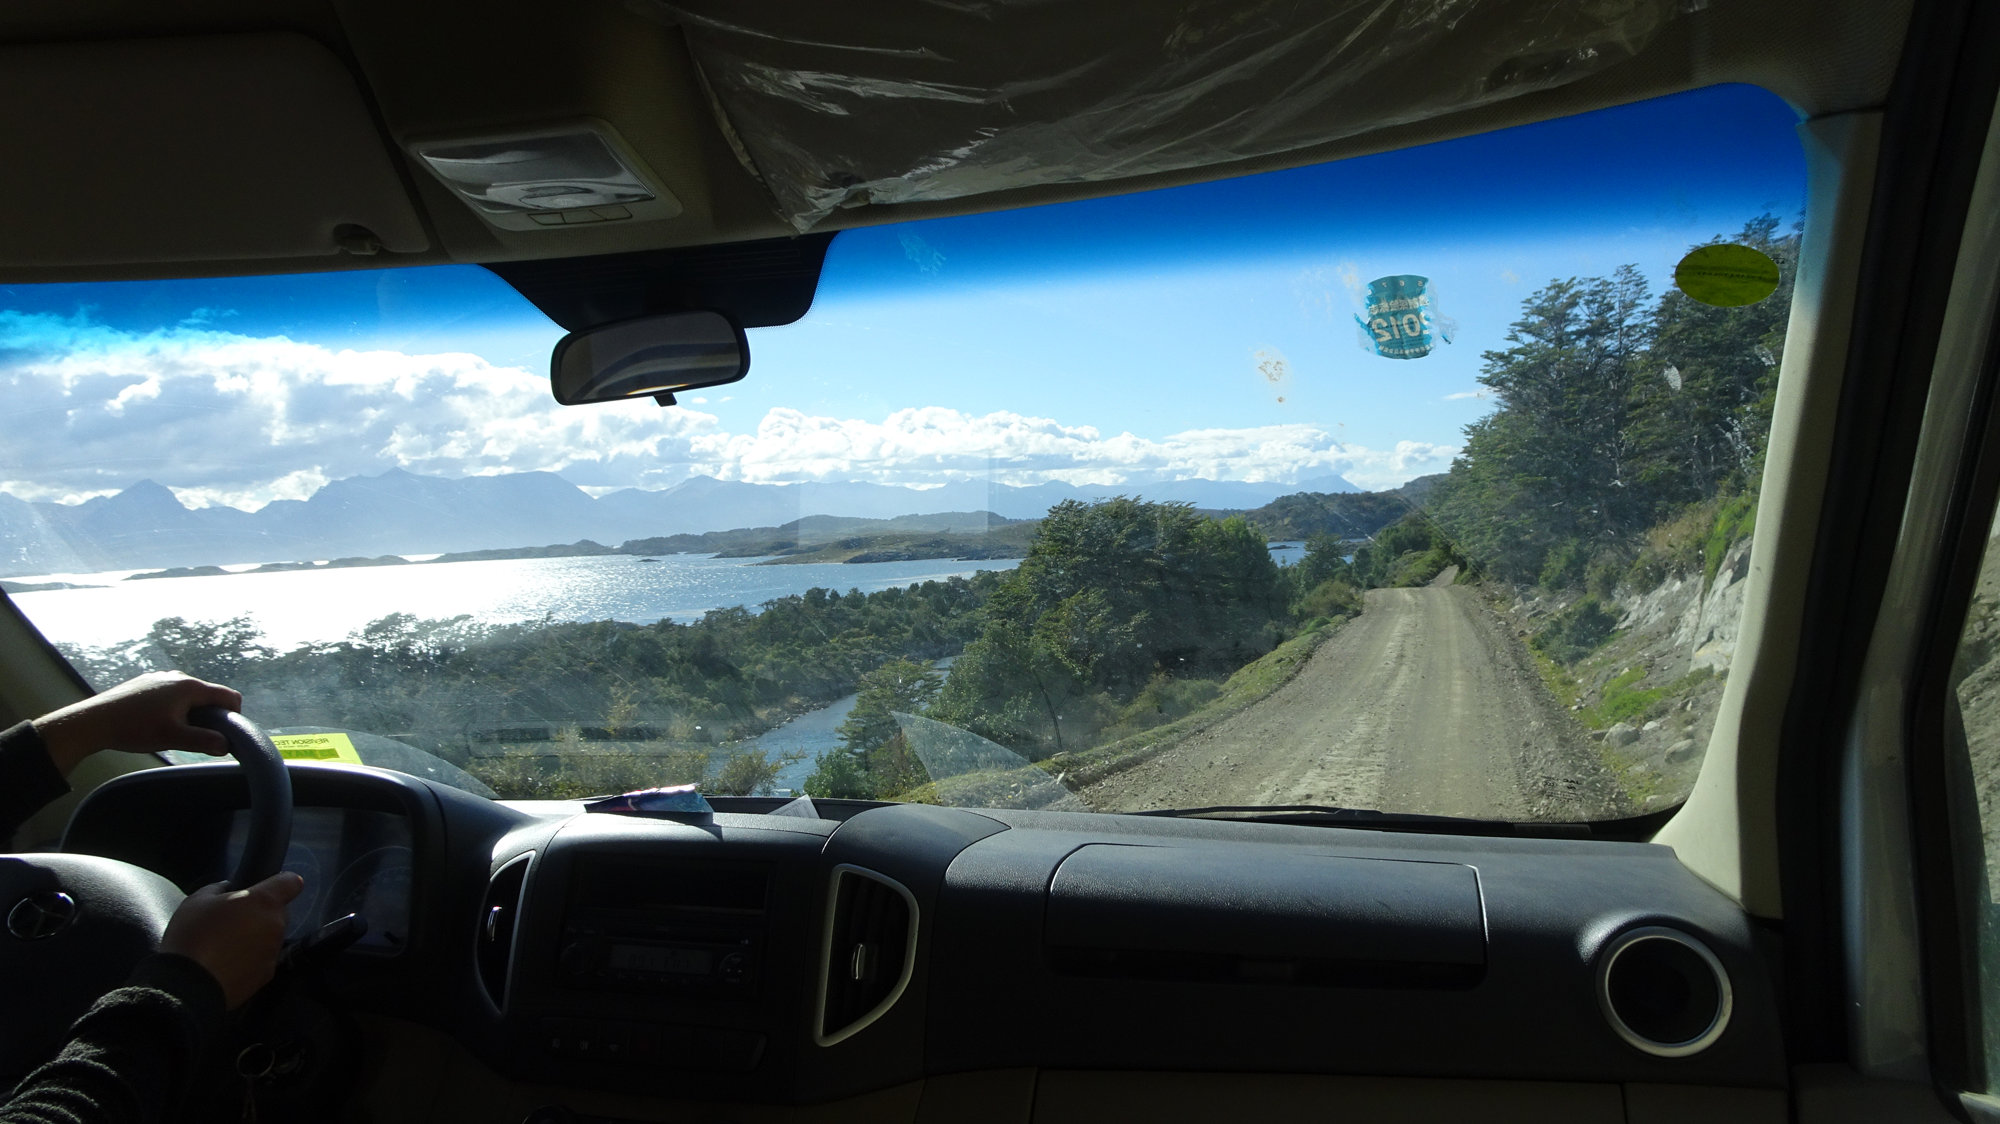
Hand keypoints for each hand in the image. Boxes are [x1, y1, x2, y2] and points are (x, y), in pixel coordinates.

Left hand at [31, 671, 242, 775]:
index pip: (228, 696)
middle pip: (208, 695)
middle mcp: (177, 676)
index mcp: (189, 686)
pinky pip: (170, 693)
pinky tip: (155, 722)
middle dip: (210, 716)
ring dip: (190, 712)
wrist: (93, 721)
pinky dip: (173, 707)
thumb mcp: (173, 738)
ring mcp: (159, 677)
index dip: (234, 715)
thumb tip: (227, 745)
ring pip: (188, 695)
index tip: (226, 734)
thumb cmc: (135, 728)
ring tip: (173, 731)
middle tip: (196, 737)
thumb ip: (203, 741)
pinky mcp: (145, 682)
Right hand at [160, 872, 304, 1009]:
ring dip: (256, 936)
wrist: (188, 986)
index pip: (292, 882)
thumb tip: (229, 889)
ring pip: (271, 936)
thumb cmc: (192, 936)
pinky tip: (228, 963)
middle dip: (261, 912)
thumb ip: (220, 889)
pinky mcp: (268, 975)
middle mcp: (276, 924)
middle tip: (233, 919)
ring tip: (226, 945)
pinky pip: (263, 959)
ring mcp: (274, 951)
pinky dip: (251, 958)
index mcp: (263, 901)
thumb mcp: (197, 901)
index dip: (282, 883)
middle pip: (278, 911)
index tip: (268, 887)